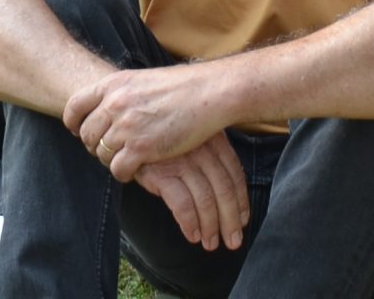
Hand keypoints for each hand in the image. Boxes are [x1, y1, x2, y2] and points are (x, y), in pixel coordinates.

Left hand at [66, 62, 228, 180]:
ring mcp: (127, 126)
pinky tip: (136, 168)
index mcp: (114, 84)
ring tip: (128, 158)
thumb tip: (106, 109)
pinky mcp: (141, 147)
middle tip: (110, 149)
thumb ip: (121, 93)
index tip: (77, 130)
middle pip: (86, 134)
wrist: (209, 93)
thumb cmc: (182, 87)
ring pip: (101, 153)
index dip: (73, 122)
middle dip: (95, 145)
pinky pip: (118, 169)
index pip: (75, 106)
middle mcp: (115, 104)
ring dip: (112, 159)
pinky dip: (124, 173)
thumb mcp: (143, 80)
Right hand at [128, 131, 250, 250]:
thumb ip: (211, 157)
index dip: (241, 201)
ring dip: (210, 227)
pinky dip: (190, 223)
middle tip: (233, 241)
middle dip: (230, 220)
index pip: (234, 174)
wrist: (130, 130)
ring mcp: (182, 161)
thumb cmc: (165, 137)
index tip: (243, 221)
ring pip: (206, 200)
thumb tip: (229, 193)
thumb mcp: (193, 138)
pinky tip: (192, 235)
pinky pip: (182, 204)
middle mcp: (202, 150)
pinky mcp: (162, 173)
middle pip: (223, 190)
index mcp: (215, 140)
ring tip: (211, 243)